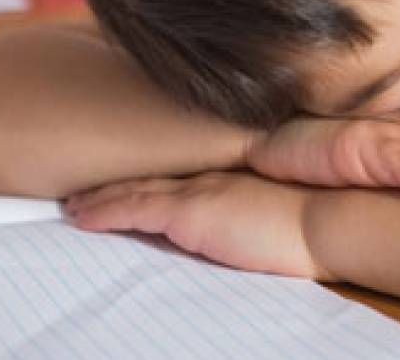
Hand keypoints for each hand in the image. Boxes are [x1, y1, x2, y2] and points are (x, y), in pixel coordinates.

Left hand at [65, 171, 324, 278]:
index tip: (120, 172)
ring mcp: (196, 189)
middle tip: (79, 185)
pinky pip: (134, 211)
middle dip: (111, 181)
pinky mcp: (188, 211)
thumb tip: (237, 227)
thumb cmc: (316, 222)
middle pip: (146, 175)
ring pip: (132, 190)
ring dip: (98, 197)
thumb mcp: (276, 211)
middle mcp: (206, 174)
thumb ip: (249, 210)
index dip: (144, 171)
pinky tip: (81, 217)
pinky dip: (104, 212)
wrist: (329, 219)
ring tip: (70, 204)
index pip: (175, 171)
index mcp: (228, 174)